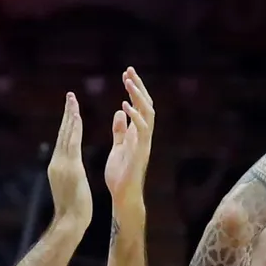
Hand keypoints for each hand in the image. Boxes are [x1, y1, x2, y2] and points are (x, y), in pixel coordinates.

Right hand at [46, 92, 92, 228]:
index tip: (71, 111)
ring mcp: (62, 164)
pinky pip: (72, 143)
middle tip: (70, 96)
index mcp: (59, 167)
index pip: (64, 141)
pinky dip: (74, 129)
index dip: (67, 125)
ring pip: (66, 135)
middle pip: (62, 133)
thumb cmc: (73, 211)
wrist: (70, 222)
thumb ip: (71, 177)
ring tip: (73, 99)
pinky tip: (76, 116)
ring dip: (70, 116)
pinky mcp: (69, 167)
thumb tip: (72, 173)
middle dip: (67, 114)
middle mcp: (57, 162)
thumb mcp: (71, 189)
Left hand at [103, 68, 155, 216]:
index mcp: (137, 133)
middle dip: (138, 87)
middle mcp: (144, 135)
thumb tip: (119, 112)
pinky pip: (141, 130)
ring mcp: (144, 143)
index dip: (134, 89)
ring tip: (128, 82)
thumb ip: (120, 130)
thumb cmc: (120, 174)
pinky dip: (135, 116)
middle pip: (146, 105)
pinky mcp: (141, 151)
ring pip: (147, 114)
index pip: (139, 106)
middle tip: (129, 70)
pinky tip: (124, 105)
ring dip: (138, 97)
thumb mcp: (118, 147)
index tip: (126, 74)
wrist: (123, 195)